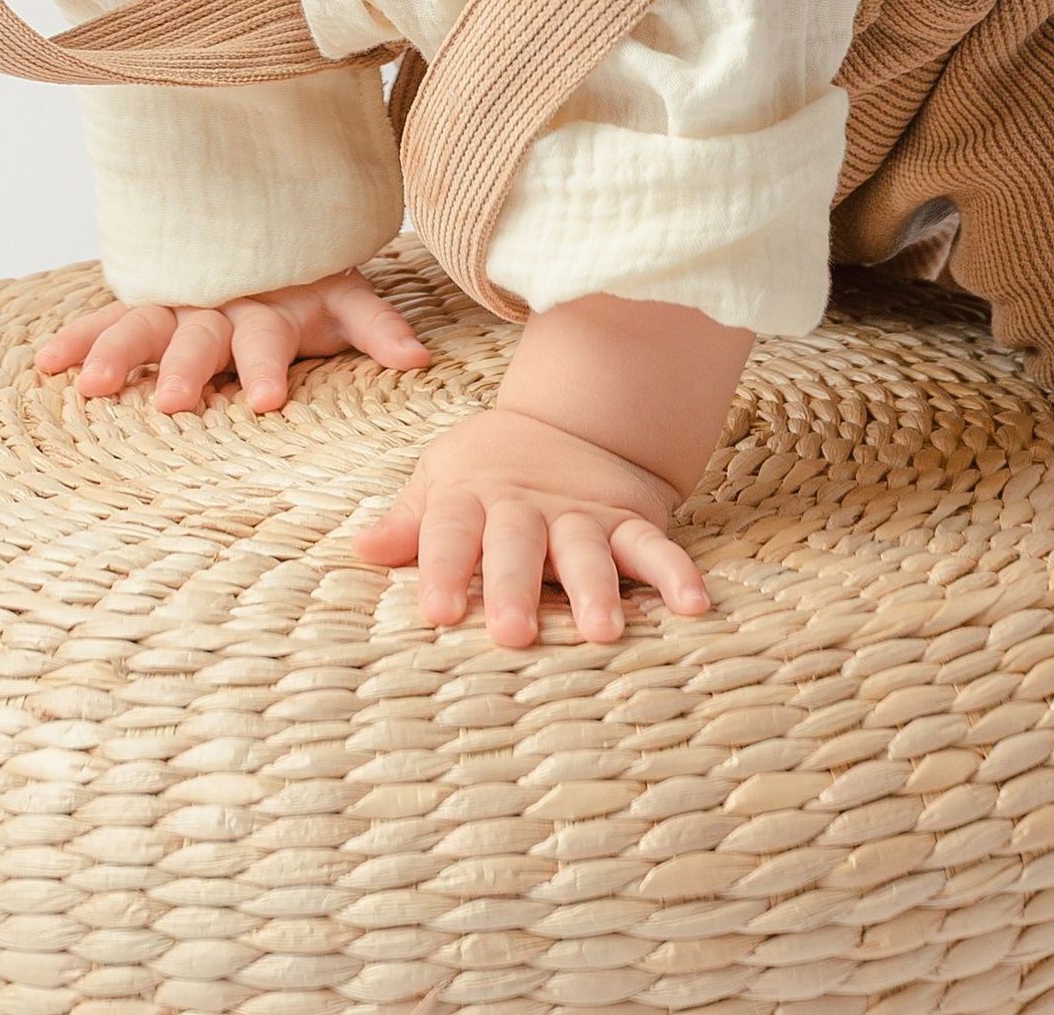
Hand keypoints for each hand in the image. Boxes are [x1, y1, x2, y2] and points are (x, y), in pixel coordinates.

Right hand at [35, 271, 430, 414]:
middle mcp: (219, 302)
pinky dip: (78, 336)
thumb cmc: (308, 277)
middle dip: (187, 367)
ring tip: (93, 387)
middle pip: (200, 335)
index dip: (269, 365)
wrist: (268, 225)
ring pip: (145, 324)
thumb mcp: (344, 297)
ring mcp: (178, 302)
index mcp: (270, 305)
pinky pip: (107, 316)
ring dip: (119, 353)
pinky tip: (46, 364)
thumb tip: (418, 358)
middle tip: (177, 403)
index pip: (269, 337)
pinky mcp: (147, 304)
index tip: (265, 399)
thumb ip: (377, 325)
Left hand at [352, 405, 710, 646]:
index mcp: (473, 497)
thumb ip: (409, 522)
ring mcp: (581, 513)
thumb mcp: (440, 481)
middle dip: (514, 587)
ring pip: (587, 550)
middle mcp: (527, 506)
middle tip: (512, 635)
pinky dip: (675, 572)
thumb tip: (359, 550)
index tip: (436, 610)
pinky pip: (654, 545)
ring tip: (602, 631)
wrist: (565, 419)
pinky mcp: (628, 518)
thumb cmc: (487, 469)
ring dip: (595, 588)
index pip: (450, 531)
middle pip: (518, 546)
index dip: (442, 568)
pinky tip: (694, 605)